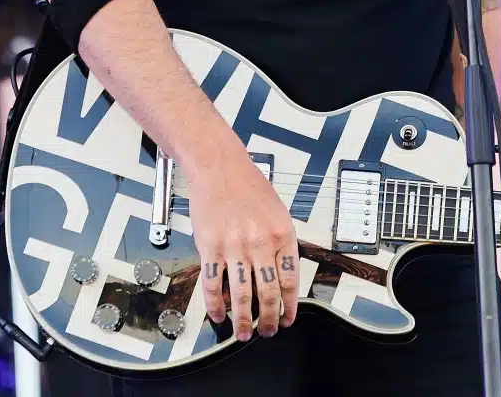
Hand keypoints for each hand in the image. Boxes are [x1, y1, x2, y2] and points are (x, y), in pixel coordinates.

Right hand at [186, 151, 300, 339]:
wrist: (219, 166)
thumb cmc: (247, 185)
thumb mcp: (277, 211)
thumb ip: (281, 242)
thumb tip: (283, 275)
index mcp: (282, 233)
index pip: (290, 280)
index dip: (289, 305)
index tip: (288, 319)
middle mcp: (260, 242)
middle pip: (268, 293)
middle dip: (269, 319)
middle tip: (268, 332)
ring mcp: (234, 246)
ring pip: (242, 295)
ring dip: (243, 320)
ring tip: (244, 333)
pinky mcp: (210, 246)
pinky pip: (214, 284)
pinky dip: (215, 305)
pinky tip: (218, 314)